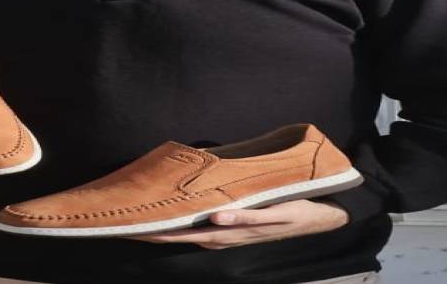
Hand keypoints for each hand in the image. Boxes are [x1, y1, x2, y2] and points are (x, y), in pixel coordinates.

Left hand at [128, 199, 348, 249]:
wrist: (319, 217)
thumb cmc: (295, 211)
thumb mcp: (273, 214)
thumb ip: (245, 217)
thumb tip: (215, 219)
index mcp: (230, 232)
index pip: (186, 233)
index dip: (161, 232)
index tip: (136, 230)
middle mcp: (225, 235)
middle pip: (183, 234)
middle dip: (156, 232)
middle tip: (128, 225)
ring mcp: (229, 233)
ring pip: (191, 232)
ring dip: (168, 228)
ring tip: (144, 222)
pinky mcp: (235, 226)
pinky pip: (204, 226)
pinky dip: (187, 223)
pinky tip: (177, 216)